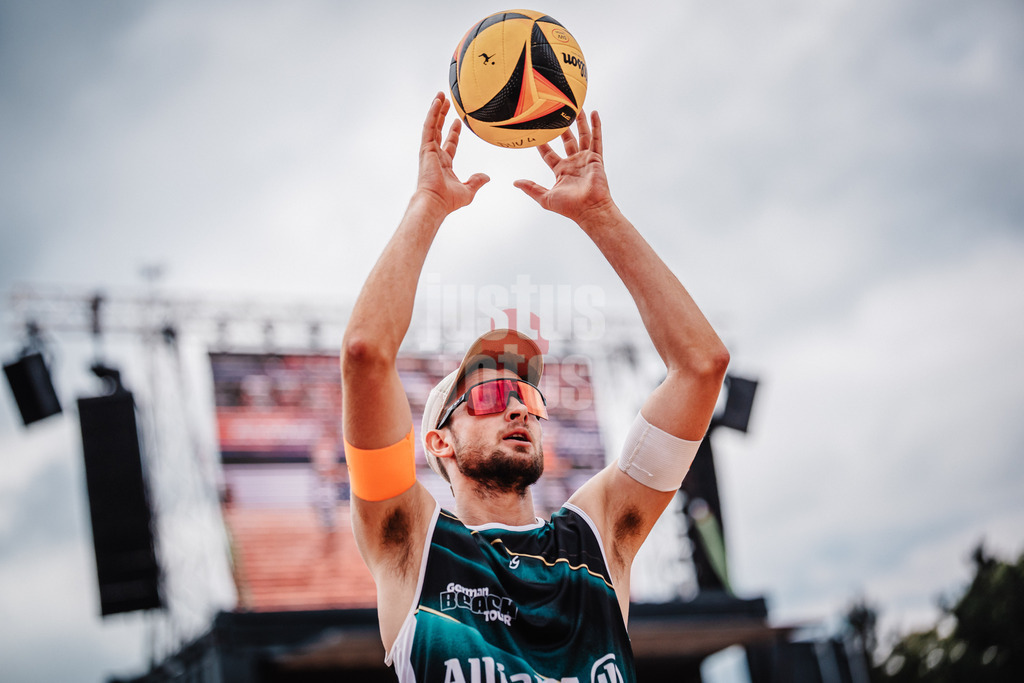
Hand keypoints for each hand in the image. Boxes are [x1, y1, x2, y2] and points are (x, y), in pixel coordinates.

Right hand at [416, 93, 489, 215]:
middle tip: (446, 102)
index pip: (449, 144)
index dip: (454, 133)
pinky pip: (429, 127)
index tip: (458, 122)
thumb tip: (486, 177)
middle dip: (442, 116)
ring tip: (440, 95)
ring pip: (432, 125)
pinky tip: (437, 102)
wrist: (436, 202)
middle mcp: (435, 156)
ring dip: (436, 110)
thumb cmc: (448, 201)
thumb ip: (476, 181)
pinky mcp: (426, 148)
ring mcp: (429, 151)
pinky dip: (432, 113)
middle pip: (439, 130)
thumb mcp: (468, 190)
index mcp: (444, 164)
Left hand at [513, 111, 614, 223]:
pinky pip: (596, 139)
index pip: (549, 154)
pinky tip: (594, 113)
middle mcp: (573, 163)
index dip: (542, 144)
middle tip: (557, 114)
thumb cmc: (569, 208)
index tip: (536, 132)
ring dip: (579, 122)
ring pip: (582, 136)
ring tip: (576, 108)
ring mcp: (585, 160)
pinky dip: (596, 126)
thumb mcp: (545, 198)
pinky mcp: (596, 158)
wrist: (589, 209)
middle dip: (562, 128)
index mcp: (561, 171)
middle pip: (567, 141)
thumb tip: (515, 182)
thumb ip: (531, 188)